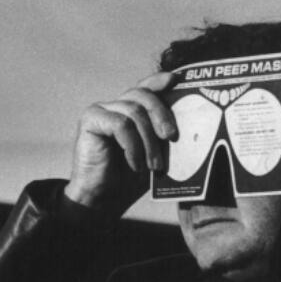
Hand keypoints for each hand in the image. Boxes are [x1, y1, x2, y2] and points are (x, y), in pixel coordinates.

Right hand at [62, 72, 178, 214]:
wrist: (102, 201)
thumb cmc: (128, 180)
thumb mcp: (155, 156)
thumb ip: (164, 139)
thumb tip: (189, 129)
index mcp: (131, 112)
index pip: (146, 88)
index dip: (159, 81)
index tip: (176, 80)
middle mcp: (115, 106)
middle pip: (142, 95)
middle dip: (162, 114)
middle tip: (172, 137)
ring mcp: (101, 111)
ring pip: (133, 112)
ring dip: (149, 141)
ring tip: (154, 166)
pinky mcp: (91, 120)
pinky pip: (120, 124)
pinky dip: (132, 146)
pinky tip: (135, 165)